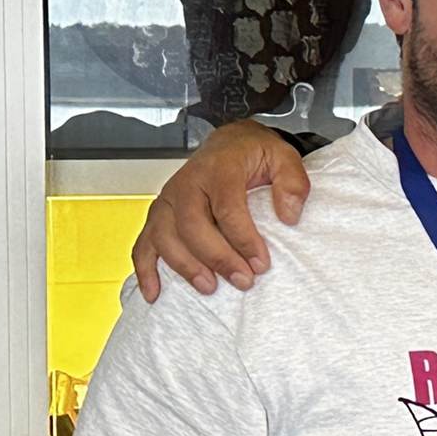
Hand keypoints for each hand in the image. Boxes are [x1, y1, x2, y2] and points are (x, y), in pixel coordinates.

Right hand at [131, 122, 307, 301]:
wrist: (230, 143)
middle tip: (243, 280)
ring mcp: (168, 200)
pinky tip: (154, 293)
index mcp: (219, 169)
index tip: (261, 263)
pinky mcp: (159, 215)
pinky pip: (143, 243)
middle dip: (217, 258)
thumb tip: (290, 216)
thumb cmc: (254, 153)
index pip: (227, 208)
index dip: (244, 239)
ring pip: (164, 236)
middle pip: (192, 225)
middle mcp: (187, 184)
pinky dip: (146, 270)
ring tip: (210, 287)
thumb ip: (293, 183)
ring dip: (185, 266)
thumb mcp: (284, 157)